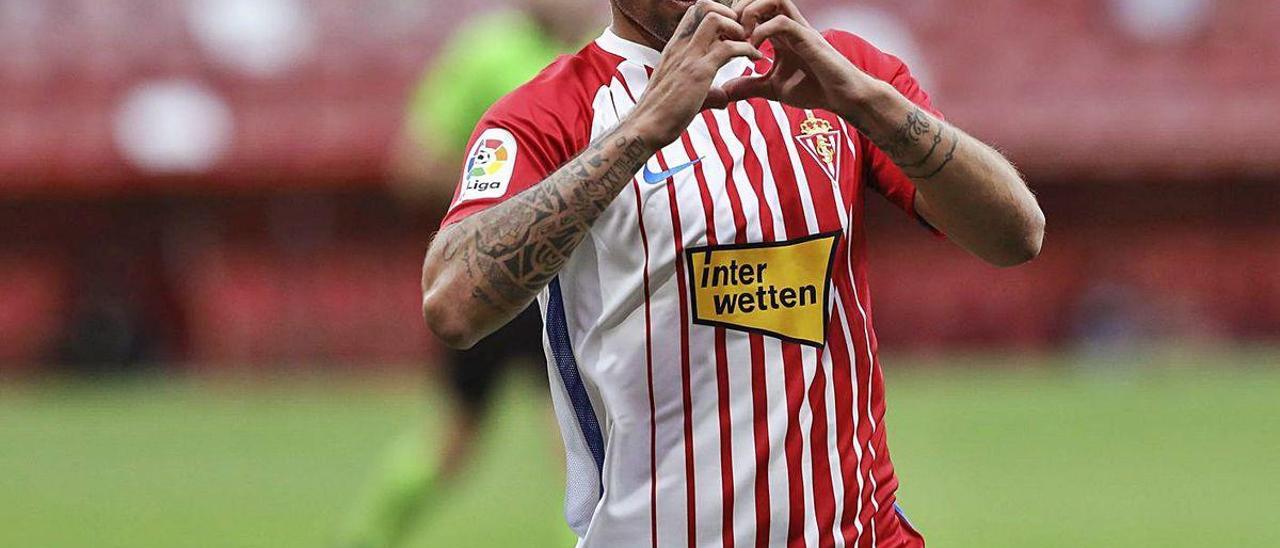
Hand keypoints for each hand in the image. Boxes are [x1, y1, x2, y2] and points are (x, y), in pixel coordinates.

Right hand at [631, 0, 763, 145]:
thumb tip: (723, 99)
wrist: (645, 128)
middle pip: (704, 6)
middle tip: (743, 34)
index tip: (732, 34)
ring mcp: (688, 57)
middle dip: (730, 14)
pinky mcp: (698, 72)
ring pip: (715, 19)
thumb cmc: (662, 115)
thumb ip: (708, 93)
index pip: (695, 13)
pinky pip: (728, 48)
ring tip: (747, 44)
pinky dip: (747, 49)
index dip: (718, 15)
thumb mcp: (685, 94)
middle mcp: (680, 46)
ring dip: (737, 28)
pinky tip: (755, 58)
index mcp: (675, 47)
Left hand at [721, 0, 871, 112]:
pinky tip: (756, 50)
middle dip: (740, 8)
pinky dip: (763, 32)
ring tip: (743, 36)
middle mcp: (788, 25)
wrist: (842, 97)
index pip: (754, 8)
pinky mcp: (808, 38)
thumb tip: (725, 90)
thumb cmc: (814, 88)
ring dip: (752, 13)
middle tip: (730, 33)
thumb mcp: (773, 89)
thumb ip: (750, 86)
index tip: (724, 40)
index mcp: (779, 33)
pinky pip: (782, 22)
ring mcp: (799, 29)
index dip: (735, 18)